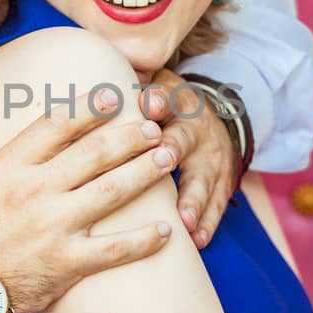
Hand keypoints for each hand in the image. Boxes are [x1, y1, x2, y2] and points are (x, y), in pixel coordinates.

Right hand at [0, 90, 175, 312]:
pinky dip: (144, 240)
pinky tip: (167, 230)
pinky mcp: (67, 263)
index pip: (56, 125)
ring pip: (112, 191)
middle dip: (130, 134)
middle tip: (154, 124)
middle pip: (95, 152)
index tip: (113, 96)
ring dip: (145, 172)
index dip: (89, 107)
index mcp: (7, 168)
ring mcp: (54, 228)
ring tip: (169, 157)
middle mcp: (35, 192)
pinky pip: (114, 250)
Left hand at [137, 69, 237, 247]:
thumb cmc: (163, 108)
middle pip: (184, 137)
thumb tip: (91, 72)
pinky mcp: (221, 182)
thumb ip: (129, 83)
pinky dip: (208, 222)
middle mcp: (194, 129)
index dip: (158, 99)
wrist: (213, 121)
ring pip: (202, 178)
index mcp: (173, 102)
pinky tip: (198, 240)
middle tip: (165, 158)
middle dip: (175, 147)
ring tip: (184, 218)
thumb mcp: (153, 87)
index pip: (166, 96)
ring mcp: (210, 158)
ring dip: (193, 198)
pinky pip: (217, 204)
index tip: (147, 105)